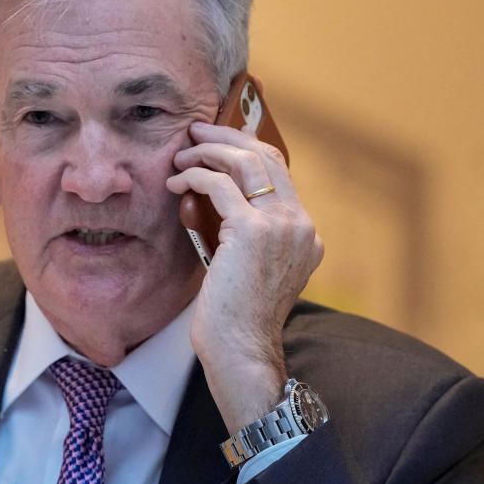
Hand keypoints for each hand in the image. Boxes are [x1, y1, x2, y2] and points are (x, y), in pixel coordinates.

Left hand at [166, 120, 323, 434]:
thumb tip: (221, 204)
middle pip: (267, 157)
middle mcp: (302, 225)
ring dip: (208, 152)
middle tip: (196, 132)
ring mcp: (282, 226)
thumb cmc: (237, 319)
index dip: (248, 149)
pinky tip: (176, 183)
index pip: (281, 173)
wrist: (242, 351)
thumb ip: (251, 238)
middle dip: (227, 137)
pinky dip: (195, 177)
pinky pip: (220, 186)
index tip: (219, 140)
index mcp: (307, 234)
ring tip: (181, 156)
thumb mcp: (254, 271)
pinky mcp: (253, 231)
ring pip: (246, 162)